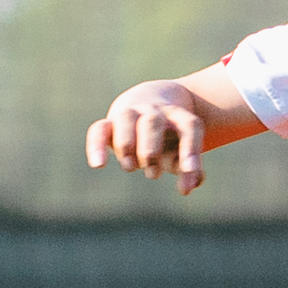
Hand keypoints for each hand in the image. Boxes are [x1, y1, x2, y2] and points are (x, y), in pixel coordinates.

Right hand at [85, 80, 207, 195]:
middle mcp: (155, 111)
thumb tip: (187, 188)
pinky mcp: (110, 123)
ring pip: (126, 120)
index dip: (191, 149)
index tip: (190, 171)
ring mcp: (131, 113)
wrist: (149, 99)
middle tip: (153, 174)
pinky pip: (99, 129)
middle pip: (153, 122)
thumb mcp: (182, 149)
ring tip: (130, 168)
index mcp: (178, 116)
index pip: (189, 127)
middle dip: (151, 150)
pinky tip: (98, 165)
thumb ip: (189, 168)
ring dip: (127, 145)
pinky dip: (96, 146)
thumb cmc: (169, 136)